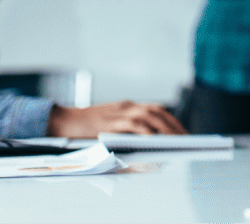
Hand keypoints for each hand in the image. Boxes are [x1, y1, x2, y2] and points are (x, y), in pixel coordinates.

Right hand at [46, 101, 185, 137]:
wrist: (63, 120)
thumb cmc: (86, 127)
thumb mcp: (110, 122)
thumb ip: (128, 128)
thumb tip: (150, 143)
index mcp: (128, 106)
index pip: (157, 109)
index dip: (172, 120)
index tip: (184, 131)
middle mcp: (126, 107)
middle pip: (157, 111)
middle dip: (173, 125)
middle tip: (186, 138)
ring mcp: (117, 113)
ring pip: (148, 116)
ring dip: (164, 128)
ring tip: (175, 141)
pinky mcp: (109, 122)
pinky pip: (132, 126)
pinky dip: (146, 132)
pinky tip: (155, 140)